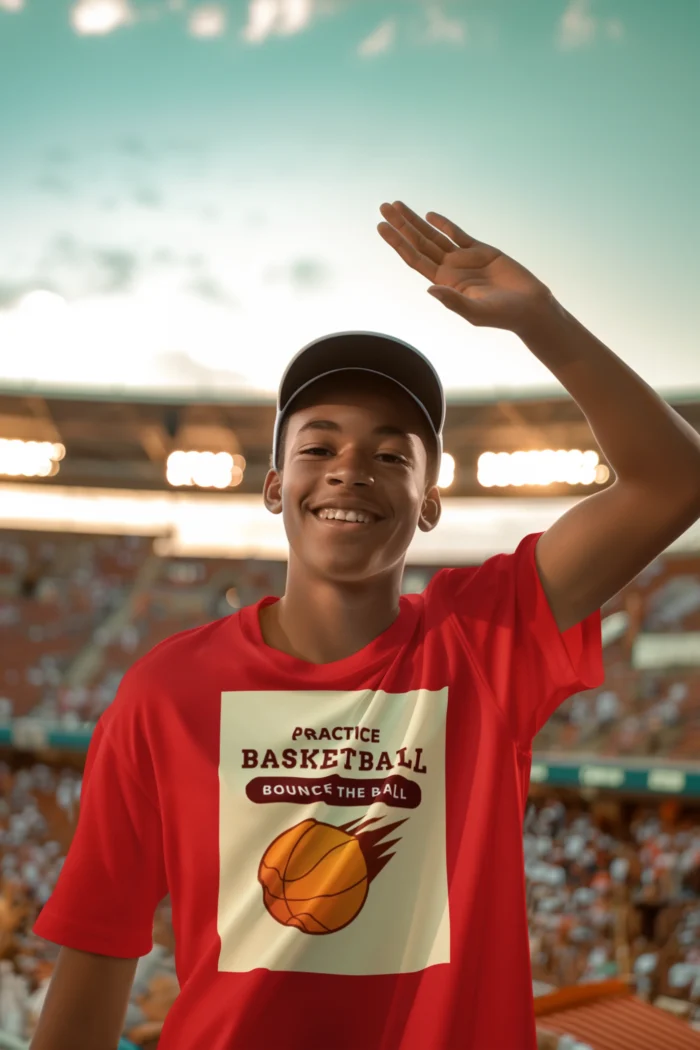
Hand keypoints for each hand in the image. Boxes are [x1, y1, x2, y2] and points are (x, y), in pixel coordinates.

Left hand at [377, 201, 553, 333]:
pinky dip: (444, 224)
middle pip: (419, 243)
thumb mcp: (476, 312)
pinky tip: (430, 215)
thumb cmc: (503, 315)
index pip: (415, 259)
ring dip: (416, 221)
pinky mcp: (481, 251)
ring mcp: (464, 259)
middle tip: (383, 207)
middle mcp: (450, 270)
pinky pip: (457, 234)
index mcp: (445, 283)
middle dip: (401, 225)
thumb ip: (453, 301)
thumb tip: (430, 289)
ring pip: (434, 235)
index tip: (382, 227)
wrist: (530, 308)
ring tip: (396, 206)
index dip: (398, 242)